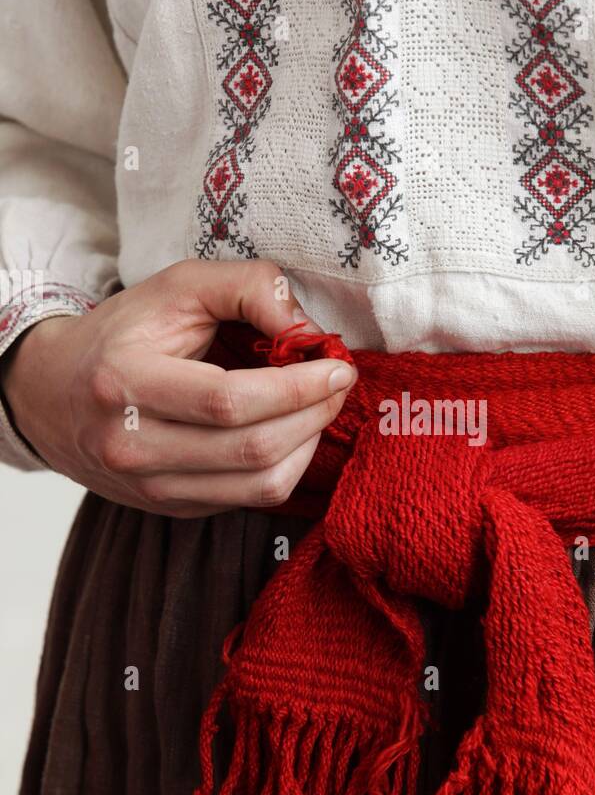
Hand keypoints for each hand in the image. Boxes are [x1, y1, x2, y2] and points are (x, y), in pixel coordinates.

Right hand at [0, 259, 357, 516]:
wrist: (54, 393)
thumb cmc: (125, 334)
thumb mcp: (177, 287)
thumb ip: (247, 288)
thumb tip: (307, 330)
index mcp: (125, 382)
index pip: (228, 400)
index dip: (296, 387)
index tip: (336, 365)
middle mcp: (131, 445)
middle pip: (251, 448)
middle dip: (313, 414)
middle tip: (339, 384)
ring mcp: (150, 486)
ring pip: (258, 484)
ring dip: (308, 444)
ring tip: (321, 408)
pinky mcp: (171, 506)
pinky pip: (249, 499)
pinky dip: (287, 466)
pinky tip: (293, 433)